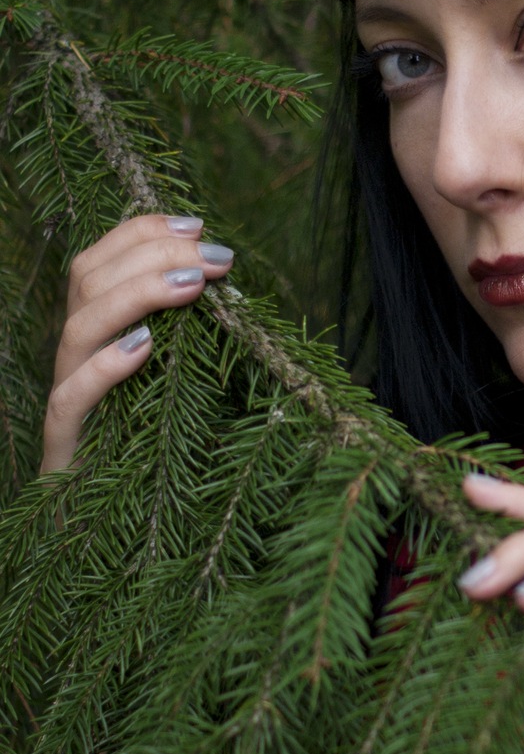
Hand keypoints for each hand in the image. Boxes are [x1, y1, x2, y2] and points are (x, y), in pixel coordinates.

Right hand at [40, 215, 234, 473]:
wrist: (108, 529)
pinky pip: (71, 398)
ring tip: (192, 285)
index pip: (97, 261)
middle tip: (215, 258)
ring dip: (137, 295)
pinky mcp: (66, 445)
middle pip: (87, 280)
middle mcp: (74, 357)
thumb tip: (228, 281)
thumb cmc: (154, 448)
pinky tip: (144, 347)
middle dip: (153, 254)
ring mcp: (66, 398)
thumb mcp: (175, 380)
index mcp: (95, 334)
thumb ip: (189, 335)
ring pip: (79, 328)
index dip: (140, 233)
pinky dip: (105, 367)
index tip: (196, 224)